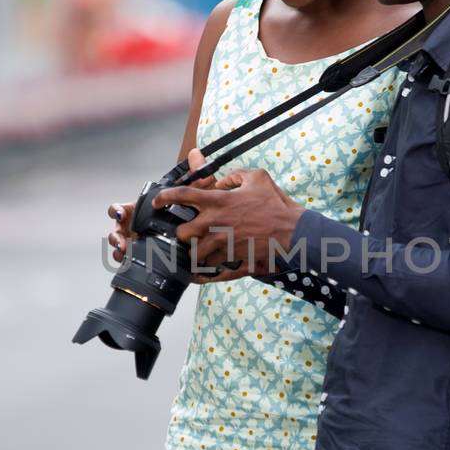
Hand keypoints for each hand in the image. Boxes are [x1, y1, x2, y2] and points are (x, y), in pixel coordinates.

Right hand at [105, 148, 216, 262]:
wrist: (192, 234)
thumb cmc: (185, 211)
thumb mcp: (191, 195)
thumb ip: (194, 176)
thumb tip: (196, 154)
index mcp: (137, 211)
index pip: (118, 209)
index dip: (116, 210)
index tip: (122, 213)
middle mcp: (132, 226)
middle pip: (116, 229)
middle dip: (116, 234)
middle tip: (122, 239)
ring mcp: (134, 241)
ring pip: (119, 245)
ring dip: (119, 248)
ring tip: (124, 251)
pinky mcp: (139, 254)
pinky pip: (128, 258)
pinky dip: (125, 260)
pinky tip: (127, 261)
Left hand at [152, 167, 304, 275]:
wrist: (292, 232)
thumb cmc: (275, 204)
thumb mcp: (257, 178)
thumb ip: (233, 175)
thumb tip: (221, 179)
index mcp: (218, 202)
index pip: (182, 196)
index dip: (164, 197)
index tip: (157, 201)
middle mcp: (216, 224)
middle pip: (182, 233)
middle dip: (181, 233)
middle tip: (188, 231)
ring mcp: (222, 245)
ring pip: (194, 254)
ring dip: (194, 252)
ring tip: (198, 250)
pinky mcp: (232, 260)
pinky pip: (210, 270)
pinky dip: (204, 272)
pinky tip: (198, 274)